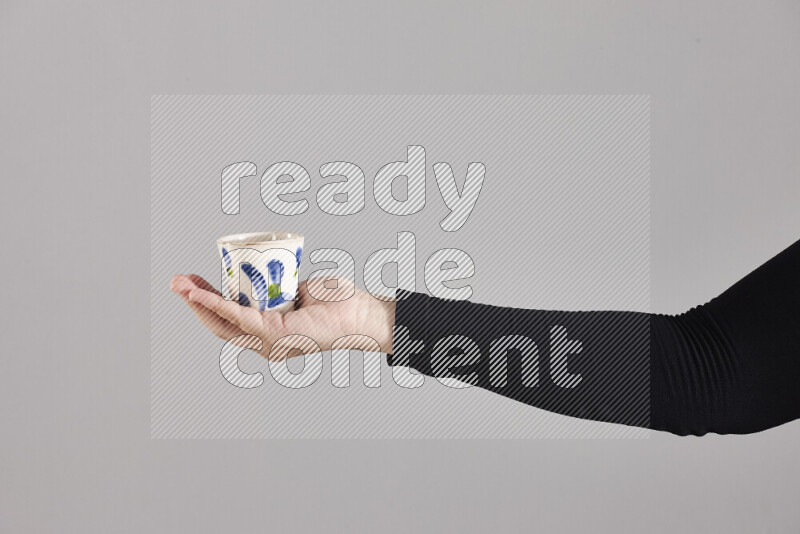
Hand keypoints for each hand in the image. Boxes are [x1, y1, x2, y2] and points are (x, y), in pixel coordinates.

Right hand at [170, 274, 395, 358]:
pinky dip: (216, 304)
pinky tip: (200, 293)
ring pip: (224, 322)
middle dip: (194, 301)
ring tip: (181, 283)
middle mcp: (266, 344)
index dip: (207, 302)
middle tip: (177, 281)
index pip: (230, 321)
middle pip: (220, 324)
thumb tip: (266, 276)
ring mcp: (270, 343)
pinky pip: (239, 317)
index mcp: (270, 335)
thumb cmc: (339, 303)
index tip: (192, 282)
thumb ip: (280, 289)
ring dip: (198, 301)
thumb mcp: (299, 291)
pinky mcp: (275, 335)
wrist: (362, 313)